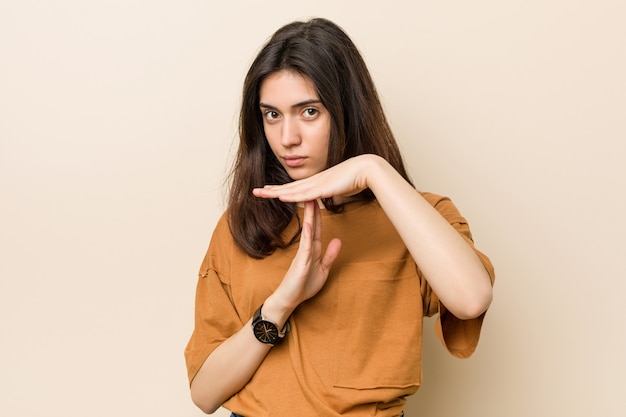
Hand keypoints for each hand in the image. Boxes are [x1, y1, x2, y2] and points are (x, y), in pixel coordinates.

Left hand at [253, 155, 376, 202]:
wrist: (366, 169)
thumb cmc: (355, 178)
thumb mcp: (338, 188)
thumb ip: (330, 192)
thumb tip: (325, 197)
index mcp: (317, 182)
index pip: (294, 187)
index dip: (280, 189)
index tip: (268, 190)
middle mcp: (314, 182)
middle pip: (288, 187)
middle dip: (271, 190)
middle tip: (255, 192)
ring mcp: (317, 184)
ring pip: (292, 190)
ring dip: (276, 192)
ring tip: (261, 194)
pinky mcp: (323, 188)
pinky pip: (304, 194)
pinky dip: (292, 195)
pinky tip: (281, 197)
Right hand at [270, 200, 341, 311]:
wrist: (289, 300)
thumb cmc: (303, 285)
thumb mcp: (323, 269)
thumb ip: (330, 255)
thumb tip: (338, 240)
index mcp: (312, 248)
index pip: (317, 226)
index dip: (319, 212)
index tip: (322, 197)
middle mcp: (306, 247)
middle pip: (311, 224)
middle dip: (314, 207)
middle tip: (315, 189)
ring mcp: (302, 253)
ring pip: (307, 231)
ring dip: (309, 216)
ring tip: (311, 200)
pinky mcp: (301, 262)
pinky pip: (305, 246)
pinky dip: (307, 234)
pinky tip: (308, 224)